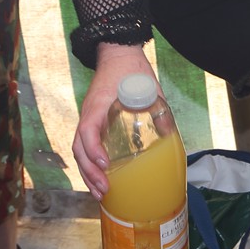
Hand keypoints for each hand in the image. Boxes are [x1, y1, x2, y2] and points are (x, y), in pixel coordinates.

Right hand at [73, 44, 155, 197]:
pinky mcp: (92, 123)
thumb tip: (170, 136)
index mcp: (98, 104)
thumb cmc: (131, 70)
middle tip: (104, 190)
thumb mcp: (149, 87)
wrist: (118, 54)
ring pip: (79, 151)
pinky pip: (85, 147)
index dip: (94, 149)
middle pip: (79, 148)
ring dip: (87, 173)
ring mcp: (88, 119)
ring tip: (100, 194)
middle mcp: (88, 114)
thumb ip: (159, 110)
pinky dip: (90, 165)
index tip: (105, 164)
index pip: (88, 130)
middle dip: (89, 172)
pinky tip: (100, 179)